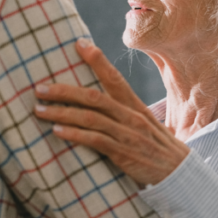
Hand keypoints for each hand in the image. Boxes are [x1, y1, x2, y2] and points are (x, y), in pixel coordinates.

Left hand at [33, 40, 189, 187]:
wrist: (178, 173)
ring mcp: (127, 134)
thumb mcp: (141, 123)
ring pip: (90, 118)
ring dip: (61, 113)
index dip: (96, 60)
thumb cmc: (154, 147)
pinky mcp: (124, 153)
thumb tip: (93, 101)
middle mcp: (130, 116)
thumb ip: (121, 111)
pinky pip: (96, 140)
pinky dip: (75, 134)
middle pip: (93, 97)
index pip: (114, 77)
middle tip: (39, 88)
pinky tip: (57, 131)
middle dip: (64, 91)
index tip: (78, 44)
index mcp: (134, 105)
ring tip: (39, 110)